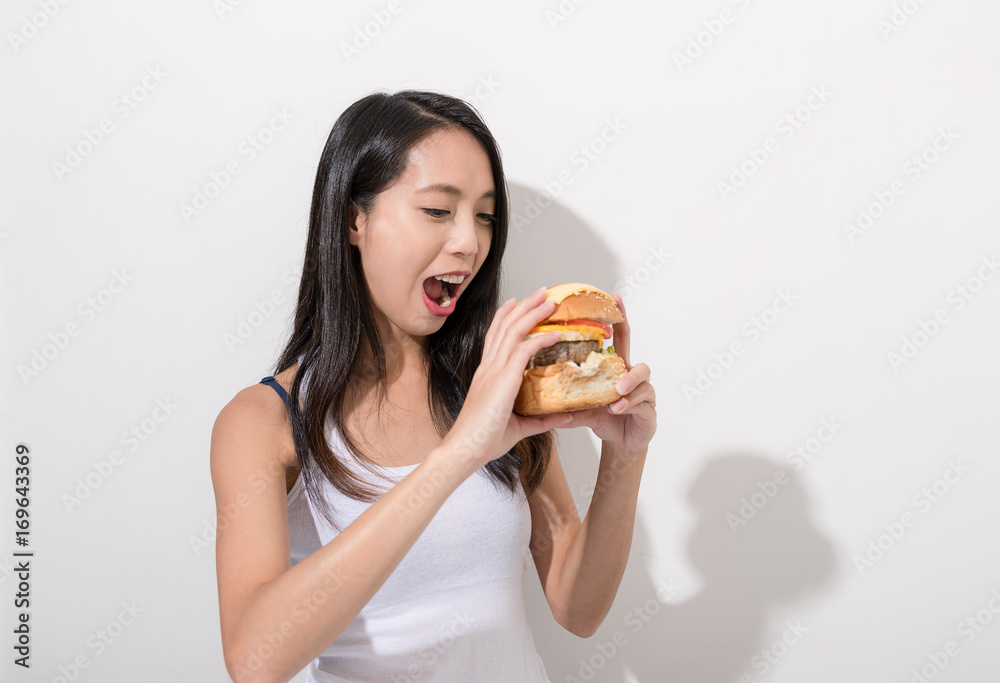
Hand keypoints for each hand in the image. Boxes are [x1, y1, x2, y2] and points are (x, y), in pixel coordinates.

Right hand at [445, 287, 573, 468]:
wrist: (465, 451)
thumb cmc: (483, 442)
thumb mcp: (519, 427)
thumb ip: (542, 419)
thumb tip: (565, 416)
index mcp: (486, 375)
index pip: (494, 337)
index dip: (504, 317)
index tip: (515, 302)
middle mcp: (488, 368)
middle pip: (505, 326)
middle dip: (524, 307)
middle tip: (540, 292)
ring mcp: (494, 372)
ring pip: (514, 332)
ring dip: (533, 313)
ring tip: (549, 300)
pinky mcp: (502, 380)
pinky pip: (523, 351)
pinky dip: (539, 339)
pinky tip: (554, 333)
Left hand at [558, 292, 655, 453]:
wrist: (621, 443)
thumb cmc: (605, 418)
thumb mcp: (583, 407)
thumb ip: (568, 400)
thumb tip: (539, 394)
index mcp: (615, 369)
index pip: (618, 338)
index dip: (618, 316)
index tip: (613, 296)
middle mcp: (631, 375)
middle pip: (633, 348)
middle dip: (627, 334)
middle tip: (614, 329)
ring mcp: (643, 391)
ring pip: (642, 377)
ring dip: (628, 381)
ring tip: (617, 390)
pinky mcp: (649, 409)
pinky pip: (643, 400)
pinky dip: (629, 403)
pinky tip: (617, 408)